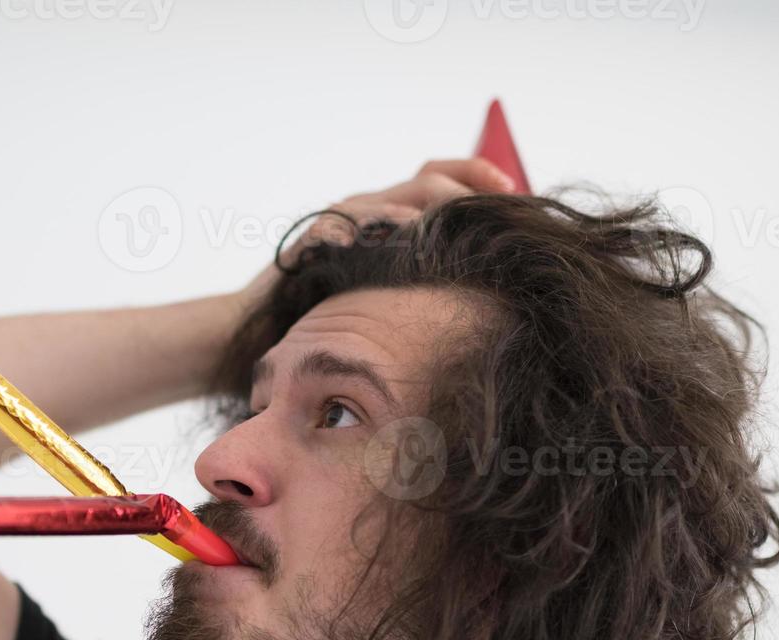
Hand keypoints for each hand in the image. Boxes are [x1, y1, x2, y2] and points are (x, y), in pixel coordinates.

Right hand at [238, 157, 518, 304]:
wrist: (261, 324)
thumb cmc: (326, 307)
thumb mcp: (385, 285)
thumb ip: (421, 271)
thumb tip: (480, 277)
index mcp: (386, 210)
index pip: (440, 176)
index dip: (479, 176)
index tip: (517, 192)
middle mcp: (366, 206)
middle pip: (428, 179)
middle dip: (469, 191)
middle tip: (502, 209)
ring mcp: (339, 220)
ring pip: (396, 199)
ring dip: (433, 211)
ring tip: (466, 227)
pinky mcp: (312, 241)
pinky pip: (351, 226)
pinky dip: (382, 230)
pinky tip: (407, 243)